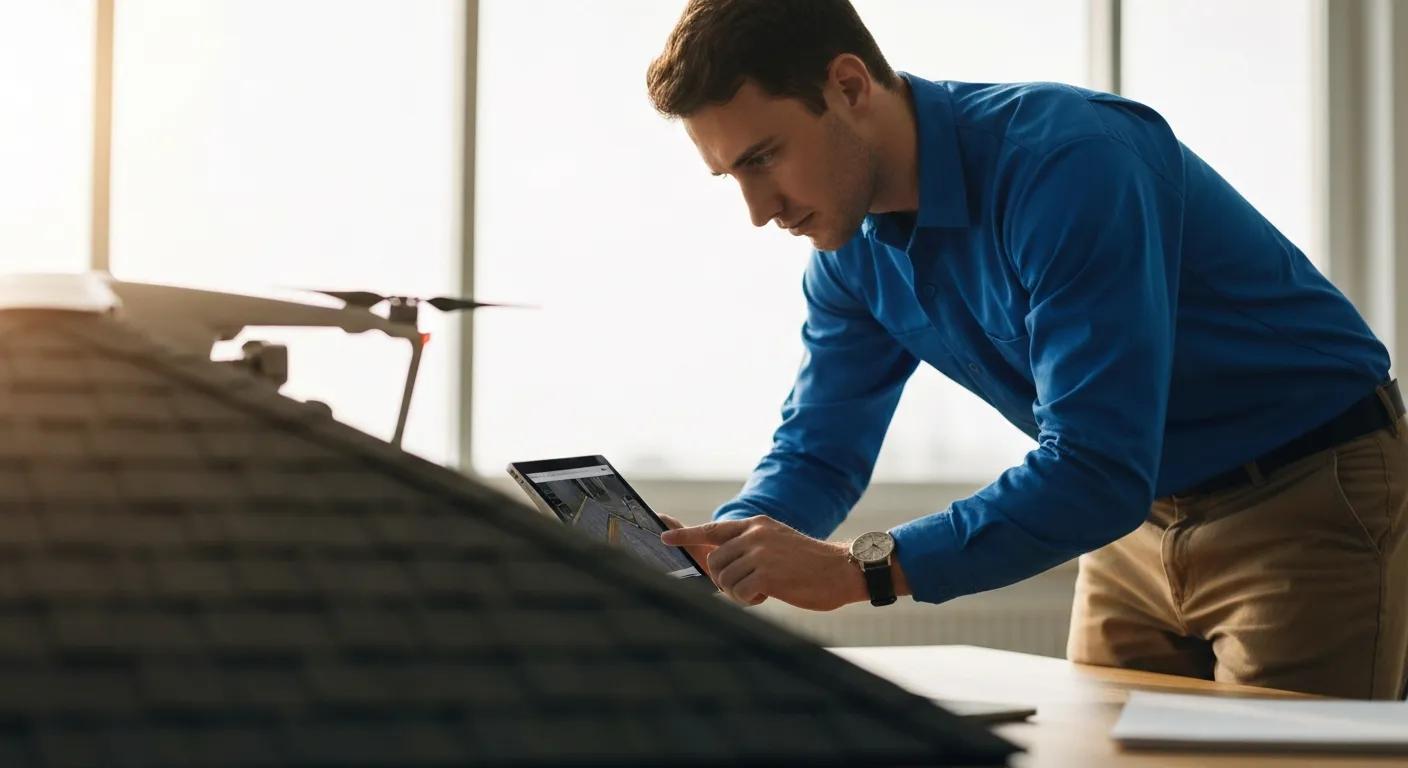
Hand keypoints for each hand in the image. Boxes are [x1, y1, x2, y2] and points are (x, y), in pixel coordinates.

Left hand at [659, 515, 864, 610]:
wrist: (843, 569)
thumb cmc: (810, 564)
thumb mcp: (777, 544)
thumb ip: (749, 548)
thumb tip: (717, 563)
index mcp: (756, 525)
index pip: (713, 529)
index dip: (685, 534)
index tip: (663, 537)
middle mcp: (755, 534)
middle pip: (714, 562)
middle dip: (724, 580)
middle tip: (748, 586)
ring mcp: (760, 552)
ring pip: (724, 579)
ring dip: (738, 592)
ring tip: (763, 589)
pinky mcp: (766, 573)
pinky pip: (740, 593)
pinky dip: (751, 600)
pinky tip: (770, 595)